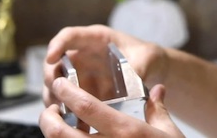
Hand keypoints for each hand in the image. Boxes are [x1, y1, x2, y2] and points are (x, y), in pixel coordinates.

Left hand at [39, 81, 184, 136]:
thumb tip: (157, 89)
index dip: (67, 92)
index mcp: (126, 132)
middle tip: (50, 109)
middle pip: (60, 133)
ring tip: (59, 125)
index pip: (86, 106)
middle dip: (47, 118)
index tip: (60, 84)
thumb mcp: (169, 133)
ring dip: (53, 134)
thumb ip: (158, 109)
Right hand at [43, 25, 166, 106]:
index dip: (58, 44)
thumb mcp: (148, 57)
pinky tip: (74, 124)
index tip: (51, 56)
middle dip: (52, 77)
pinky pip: (67, 102)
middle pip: (55, 63)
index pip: (70, 36)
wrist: (152, 71)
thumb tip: (135, 78)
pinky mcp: (82, 93)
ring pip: (56, 86)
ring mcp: (79, 75)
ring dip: (55, 99)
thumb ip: (140, 65)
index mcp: (96, 39)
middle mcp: (82, 56)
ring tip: (62, 112)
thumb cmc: (148, 57)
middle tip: (56, 91)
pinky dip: (67, 113)